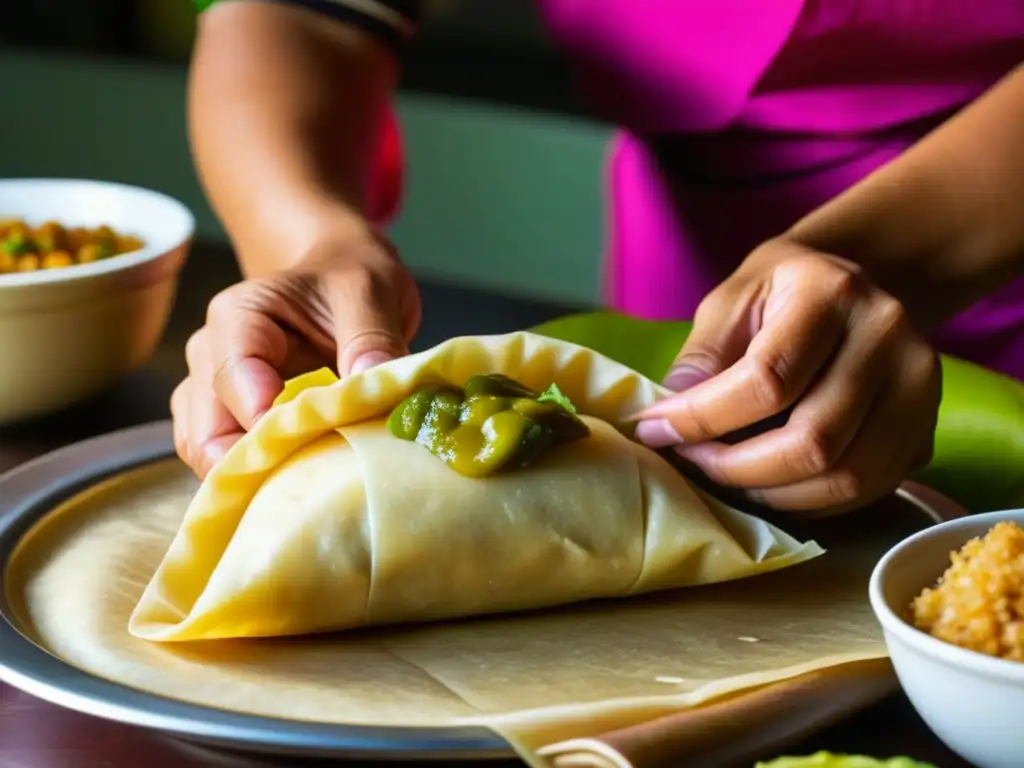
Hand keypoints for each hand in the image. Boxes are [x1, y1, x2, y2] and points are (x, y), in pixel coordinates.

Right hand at [171, 230, 420, 478]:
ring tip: (316, 484)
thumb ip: (369, 336)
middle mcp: (210, 357)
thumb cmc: (347, 279)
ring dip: (257, 478)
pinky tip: (305, 482)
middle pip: (209, 431)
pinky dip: (261, 480)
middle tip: (321, 480)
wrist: (340, 277)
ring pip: (209, 455)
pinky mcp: (228, 423)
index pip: (233, 379)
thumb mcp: (368, 290)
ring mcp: (212, 394)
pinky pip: (228, 465)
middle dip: (261, 463)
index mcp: (237, 317)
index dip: (267, 422)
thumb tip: (371, 386)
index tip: (315, 442)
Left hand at [634, 238, 941, 514]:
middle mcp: (888, 337)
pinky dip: (809, 502)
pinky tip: (768, 484)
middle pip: (812, 440)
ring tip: (725, 476)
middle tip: (692, 463)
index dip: (703, 418)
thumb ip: (701, 357)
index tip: (656, 430)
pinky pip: (867, 491)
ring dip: (771, 494)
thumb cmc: (779, 292)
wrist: (857, 280)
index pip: (767, 378)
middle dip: (736, 468)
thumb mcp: (729, 299)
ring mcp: (919, 385)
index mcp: (832, 293)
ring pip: (845, 478)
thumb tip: (668, 423)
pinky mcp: (926, 427)